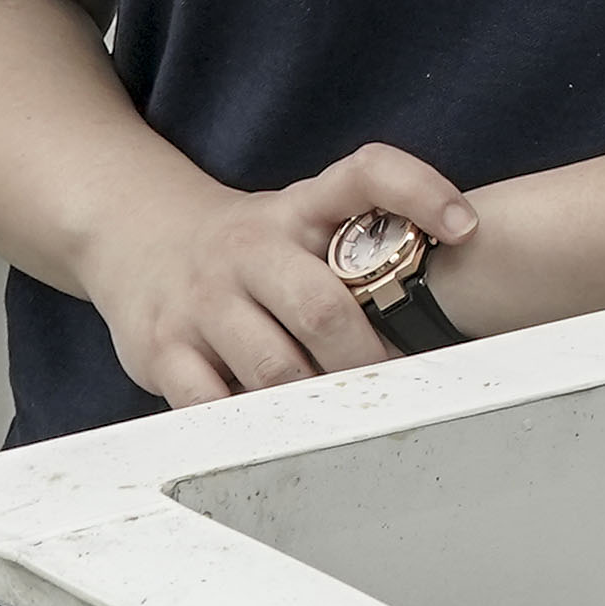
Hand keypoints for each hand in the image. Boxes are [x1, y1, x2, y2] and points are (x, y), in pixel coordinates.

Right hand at [73, 143, 477, 408]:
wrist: (140, 239)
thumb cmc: (252, 250)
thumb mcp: (304, 224)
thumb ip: (364, 247)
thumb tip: (453, 308)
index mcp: (300, 208)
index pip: (366, 174)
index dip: (419, 191)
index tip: (464, 228)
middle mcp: (251, 246)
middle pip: (324, 306)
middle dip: (368, 360)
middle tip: (397, 390)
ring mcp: (204, 299)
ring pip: (274, 368)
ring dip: (316, 404)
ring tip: (343, 419)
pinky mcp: (164, 349)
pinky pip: (214, 404)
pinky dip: (252, 426)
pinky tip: (275, 430)